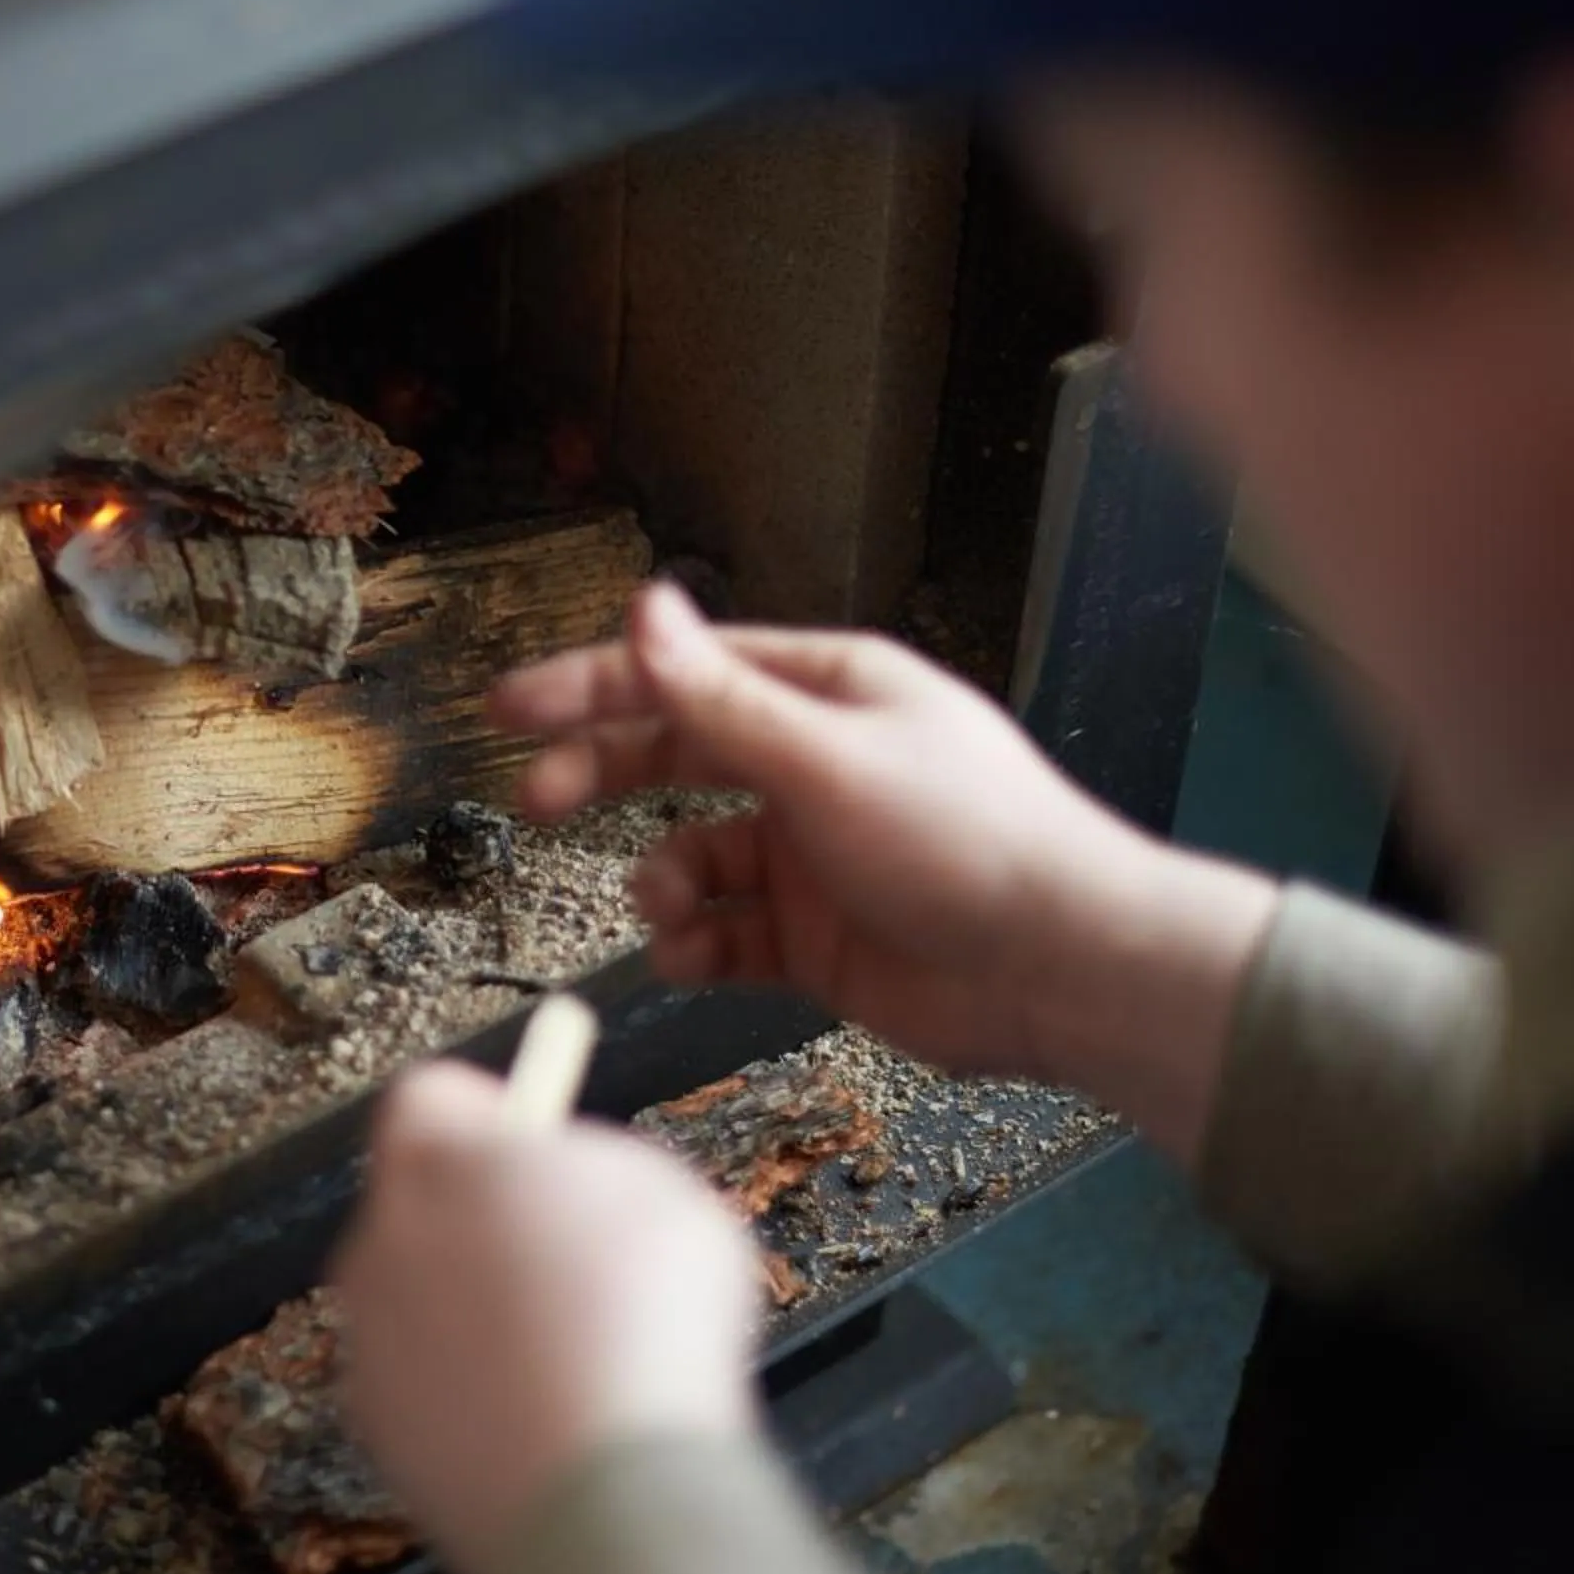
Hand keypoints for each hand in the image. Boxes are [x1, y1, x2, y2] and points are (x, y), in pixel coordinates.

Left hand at [332, 1063, 765, 1573]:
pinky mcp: (378, 1429)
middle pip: (416, 1200)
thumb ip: (592, 1165)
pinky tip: (539, 1419)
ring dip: (472, 1311)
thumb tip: (563, 1174)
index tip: (539, 1146)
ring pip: (417, 1298)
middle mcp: (381, 1240)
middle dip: (476, 1219)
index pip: (428, 1097)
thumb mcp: (661, 1192)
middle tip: (565, 1260)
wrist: (607, 1489)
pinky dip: (468, 1393)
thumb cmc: (648, 1322)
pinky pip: (424, 1385)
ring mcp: (370, 1340)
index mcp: (441, 1162)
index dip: (486, 1114)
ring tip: (566, 1358)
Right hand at [491, 582, 1279, 1160]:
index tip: (510, 707)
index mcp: (828, 693)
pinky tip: (691, 955)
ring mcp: (812, 852)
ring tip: (668, 907)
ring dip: (662, 881)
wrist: (1062, 969)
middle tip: (536, 800)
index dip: (594, 684)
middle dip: (601, 776)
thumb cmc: (969, 841)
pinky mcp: (815, 937)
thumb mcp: (826, 759)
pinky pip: (725, 934)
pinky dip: (695, 946)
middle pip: (674, 756)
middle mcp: (813, 763)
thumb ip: (718, 698)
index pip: (686, 672)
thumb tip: (642, 604)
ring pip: (691, 854)